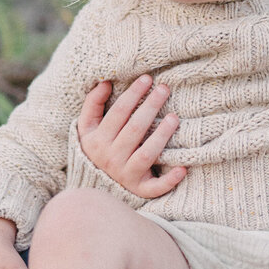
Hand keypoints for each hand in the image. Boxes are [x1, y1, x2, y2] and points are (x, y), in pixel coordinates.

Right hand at [76, 76, 188, 199]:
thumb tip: (105, 82)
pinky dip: (169, 180)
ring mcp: (126, 175)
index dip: (133, 93)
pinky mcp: (139, 189)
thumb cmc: (95, 148)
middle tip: (164, 89)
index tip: (147, 79)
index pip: (118, 112)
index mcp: (97, 140)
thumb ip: (92, 104)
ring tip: (174, 117)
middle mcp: (111, 158)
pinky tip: (182, 168)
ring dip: (161, 136)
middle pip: (135, 129)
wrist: (93, 185)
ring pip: (146, 154)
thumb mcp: (86, 127)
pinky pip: (155, 188)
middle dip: (151, 106)